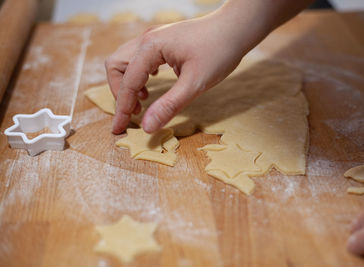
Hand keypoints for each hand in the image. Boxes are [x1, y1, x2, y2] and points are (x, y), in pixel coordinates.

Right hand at [105, 13, 245, 133]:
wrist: (235, 28)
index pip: (128, 82)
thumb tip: (147, 127)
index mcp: (151, 47)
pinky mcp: (162, 41)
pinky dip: (138, 75)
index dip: (121, 108)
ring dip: (128, 83)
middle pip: (116, 65)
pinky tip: (151, 85)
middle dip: (120, 92)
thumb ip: (169, 105)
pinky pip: (139, 58)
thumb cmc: (219, 51)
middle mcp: (147, 39)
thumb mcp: (195, 83)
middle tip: (135, 112)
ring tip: (143, 101)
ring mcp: (154, 38)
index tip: (118, 129)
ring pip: (126, 61)